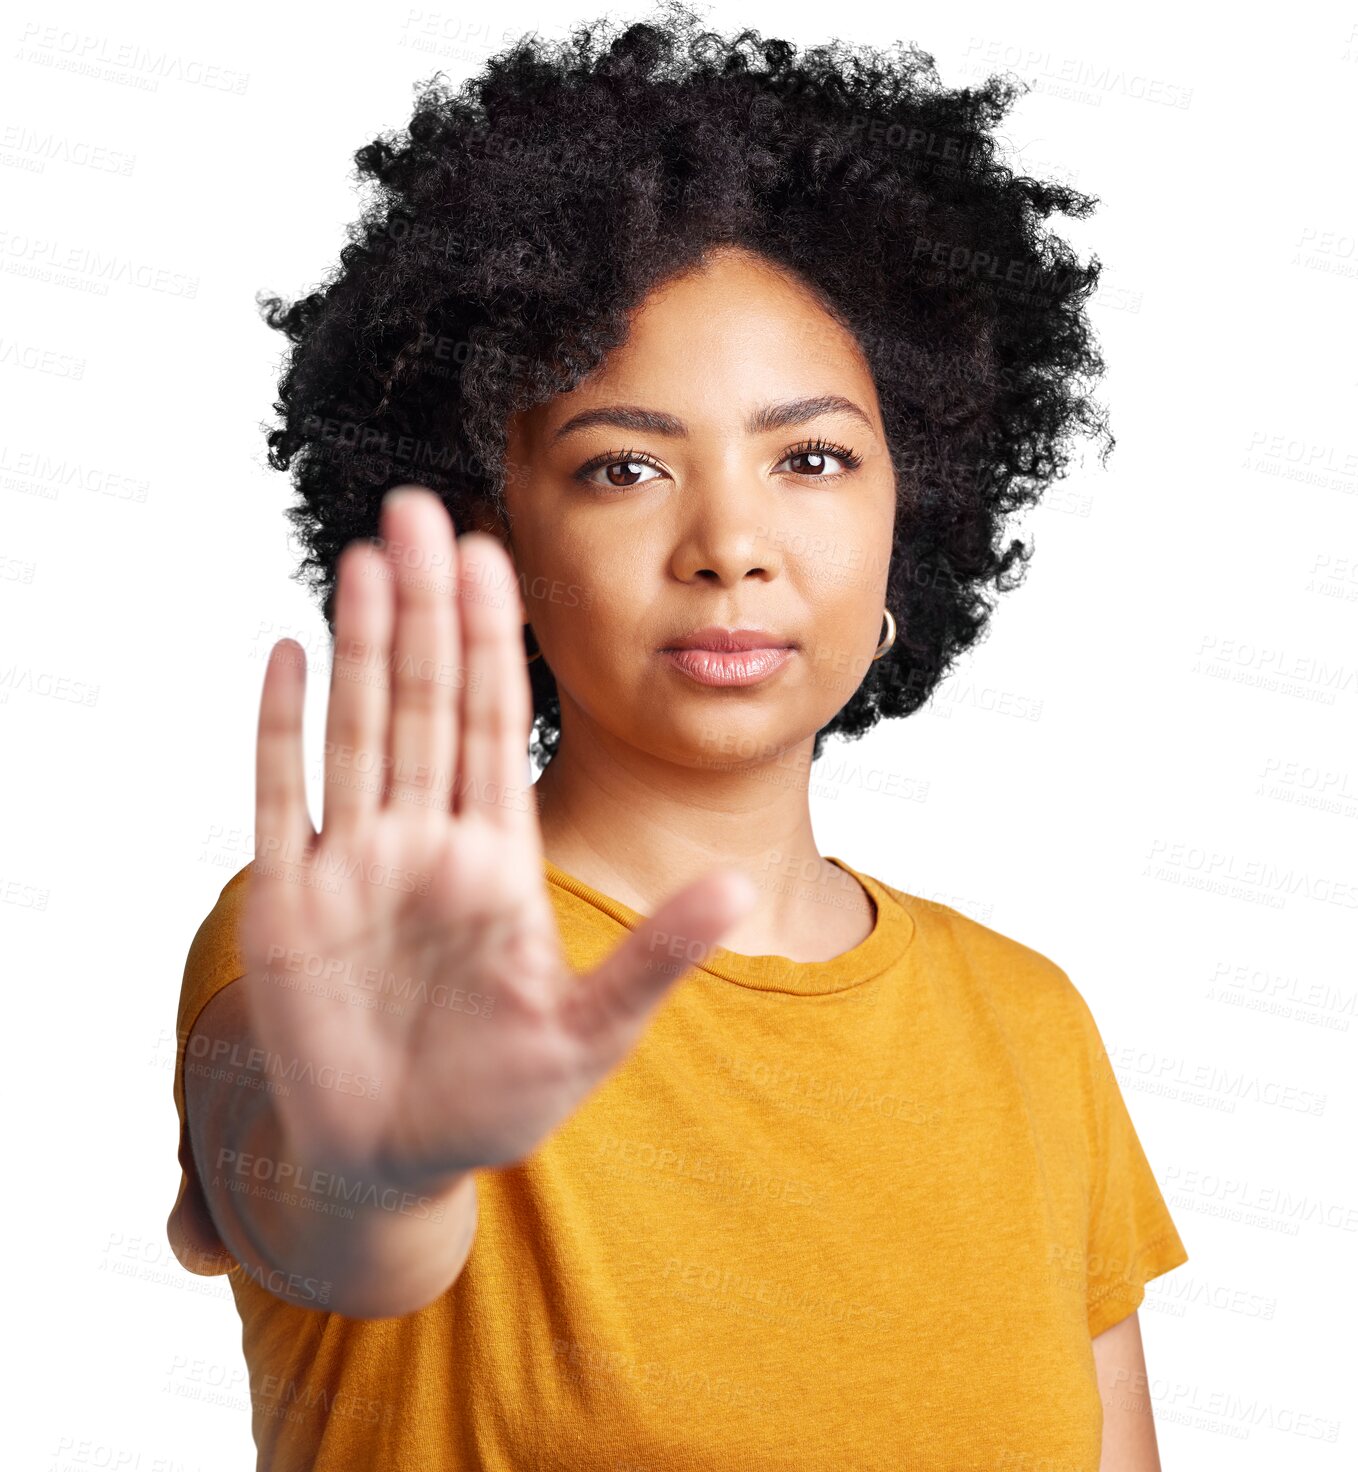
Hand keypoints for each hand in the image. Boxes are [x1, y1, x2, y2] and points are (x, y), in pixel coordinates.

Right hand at [240, 484, 756, 1192]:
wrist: (397, 1159)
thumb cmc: (499, 1098)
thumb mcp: (590, 1029)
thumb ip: (657, 956)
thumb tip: (735, 885)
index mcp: (499, 857)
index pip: (497, 725)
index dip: (496, 643)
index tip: (499, 559)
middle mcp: (426, 840)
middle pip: (424, 701)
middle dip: (425, 610)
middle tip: (422, 510)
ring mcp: (354, 863)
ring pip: (357, 728)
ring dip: (360, 645)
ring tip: (366, 558)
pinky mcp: (288, 903)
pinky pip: (280, 796)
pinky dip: (280, 728)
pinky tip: (288, 653)